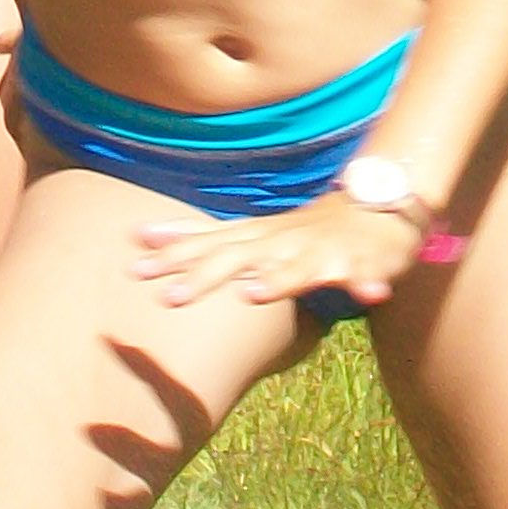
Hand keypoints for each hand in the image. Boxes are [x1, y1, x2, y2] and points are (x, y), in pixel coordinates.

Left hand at [132, 189, 424, 311]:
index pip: (208, 245)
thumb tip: (139, 234)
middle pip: (240, 258)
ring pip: (298, 267)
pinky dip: (363, 284)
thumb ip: (197, 237)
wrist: (372, 210)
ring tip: (252, 293)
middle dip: (205, 276)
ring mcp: (320, 251)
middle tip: (168, 298)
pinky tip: (367, 296)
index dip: (172, 257)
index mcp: (256, 238)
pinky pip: (362, 276)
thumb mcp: (247, 233)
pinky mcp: (359, 263)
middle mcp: (283, 242)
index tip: (135, 269)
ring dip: (276, 279)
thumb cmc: (299, 231)